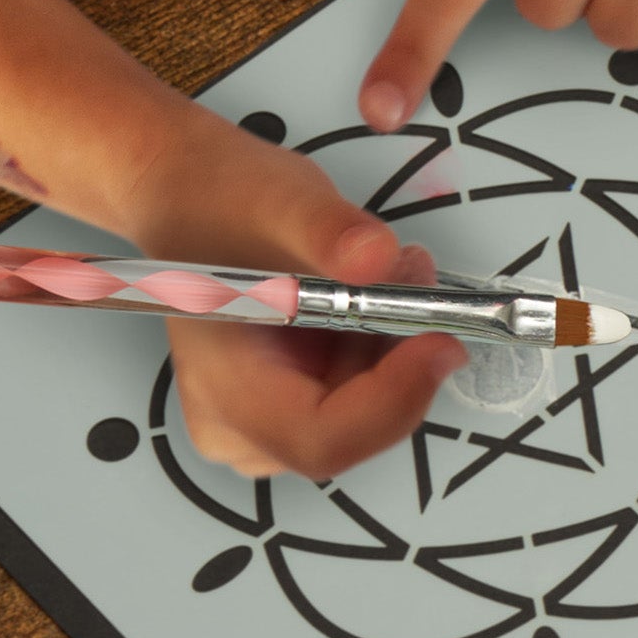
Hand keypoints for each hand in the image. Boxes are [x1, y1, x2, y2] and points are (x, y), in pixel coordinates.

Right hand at [125, 117, 471, 482]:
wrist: (197, 199)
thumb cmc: (221, 204)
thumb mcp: (278, 199)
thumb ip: (327, 230)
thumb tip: (377, 256)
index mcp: (223, 391)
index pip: (321, 439)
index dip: (392, 401)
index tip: (440, 340)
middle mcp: (240, 426)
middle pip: (355, 428)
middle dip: (403, 357)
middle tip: (415, 276)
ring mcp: (269, 422)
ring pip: (370, 409)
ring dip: (400, 343)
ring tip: (396, 267)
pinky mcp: (296, 402)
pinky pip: (365, 392)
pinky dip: (388, 343)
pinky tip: (380, 288)